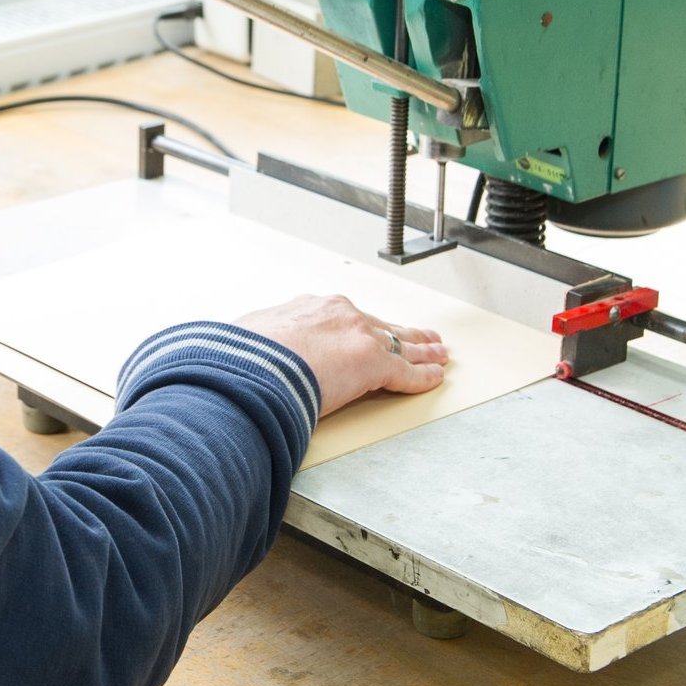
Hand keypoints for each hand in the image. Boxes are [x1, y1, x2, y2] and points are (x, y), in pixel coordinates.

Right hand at [234, 294, 446, 415]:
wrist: (258, 361)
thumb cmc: (247, 353)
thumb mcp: (252, 335)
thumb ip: (263, 341)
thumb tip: (249, 351)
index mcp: (311, 307)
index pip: (347, 317)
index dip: (363, 325)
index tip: (370, 328)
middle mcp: (341, 315)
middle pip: (381, 325)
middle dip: (404, 332)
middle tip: (423, 336)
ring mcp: (360, 337)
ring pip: (400, 344)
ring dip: (422, 351)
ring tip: (439, 355)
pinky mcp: (374, 364)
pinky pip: (405, 372)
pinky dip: (422, 377)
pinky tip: (433, 378)